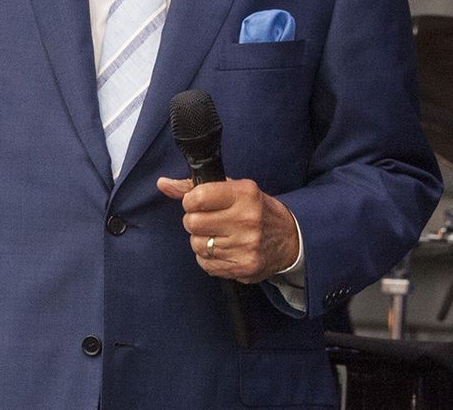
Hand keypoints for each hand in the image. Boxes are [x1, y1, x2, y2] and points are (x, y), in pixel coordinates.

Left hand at [156, 177, 300, 282]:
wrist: (290, 240)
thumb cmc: (257, 210)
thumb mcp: (234, 190)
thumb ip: (196, 187)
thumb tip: (162, 183)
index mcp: (245, 194)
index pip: (197, 197)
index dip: (191, 201)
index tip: (199, 203)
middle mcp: (247, 219)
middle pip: (192, 223)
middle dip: (195, 222)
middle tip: (210, 221)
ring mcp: (245, 246)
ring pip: (196, 245)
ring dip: (202, 241)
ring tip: (220, 236)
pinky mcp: (242, 268)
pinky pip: (205, 264)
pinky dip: (209, 258)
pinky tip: (225, 250)